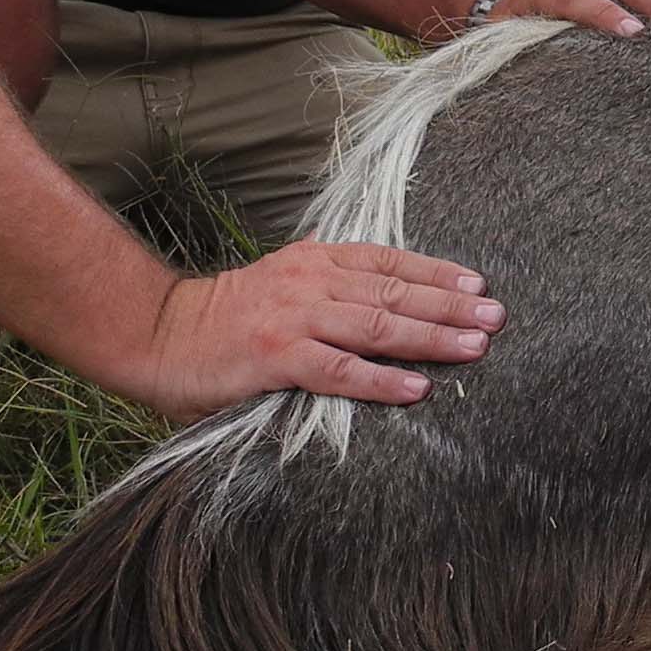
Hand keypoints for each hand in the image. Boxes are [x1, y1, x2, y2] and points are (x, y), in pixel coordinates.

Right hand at [130, 244, 501, 418]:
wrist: (154, 333)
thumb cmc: (223, 321)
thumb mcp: (282, 289)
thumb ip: (329, 296)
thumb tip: (387, 311)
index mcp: (314, 261)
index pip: (389, 261)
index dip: (437, 272)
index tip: (479, 283)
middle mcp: (310, 282)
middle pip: (394, 291)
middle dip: (450, 305)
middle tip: (496, 317)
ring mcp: (293, 318)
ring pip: (377, 325)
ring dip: (431, 337)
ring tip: (475, 348)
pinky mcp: (274, 357)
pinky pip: (338, 370)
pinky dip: (380, 380)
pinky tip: (416, 389)